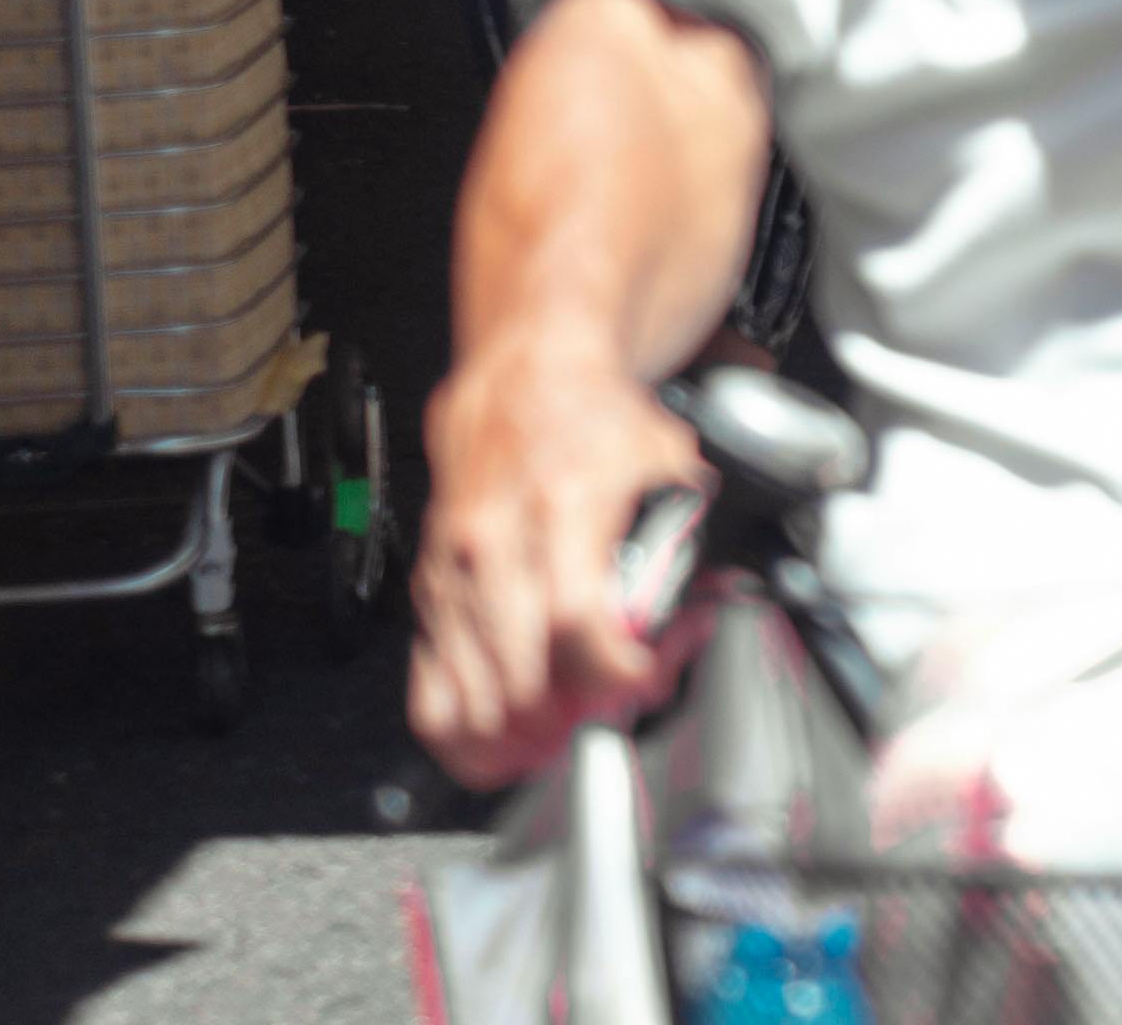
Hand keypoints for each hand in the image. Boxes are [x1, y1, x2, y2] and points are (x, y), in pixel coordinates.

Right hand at [406, 321, 706, 784]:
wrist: (526, 381)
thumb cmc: (595, 422)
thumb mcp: (669, 467)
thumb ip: (684, 544)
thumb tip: (691, 618)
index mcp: (561, 506)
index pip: (575, 618)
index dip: (614, 669)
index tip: (644, 675)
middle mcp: (493, 546)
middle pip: (520, 679)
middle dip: (575, 715)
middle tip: (613, 704)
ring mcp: (453, 578)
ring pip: (470, 705)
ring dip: (527, 738)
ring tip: (570, 727)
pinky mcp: (429, 599)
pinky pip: (430, 700)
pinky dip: (471, 741)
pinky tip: (513, 740)